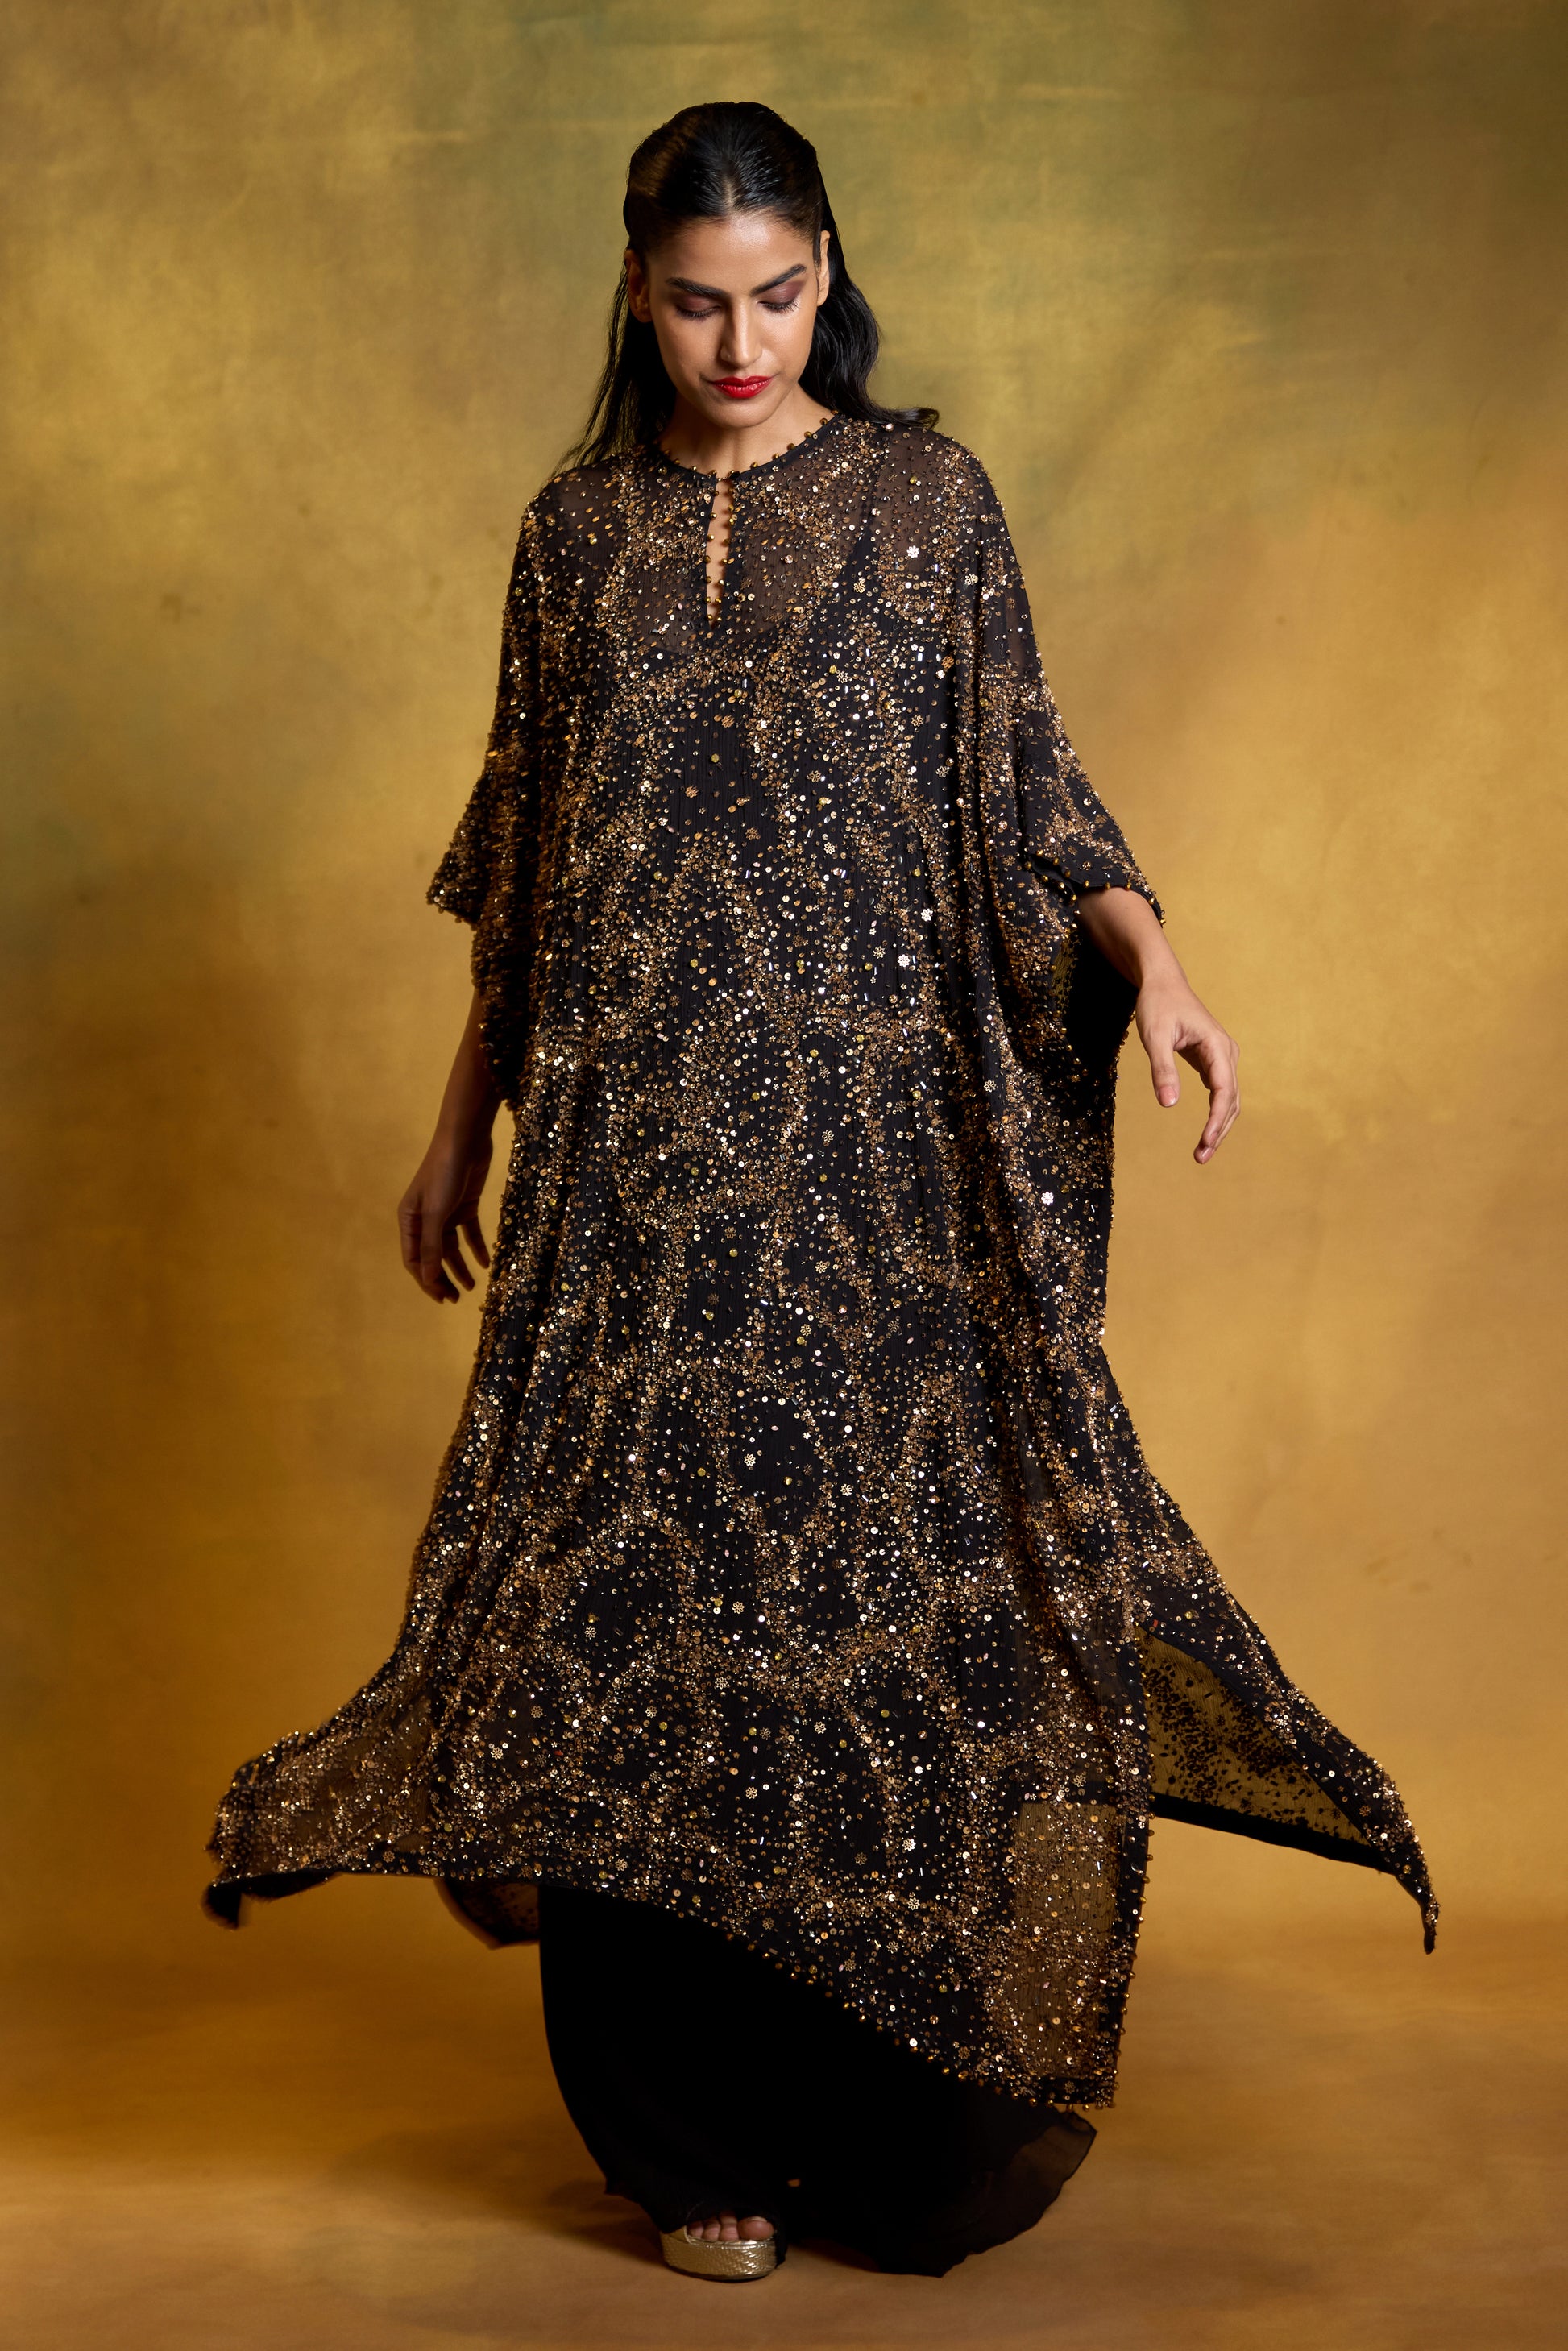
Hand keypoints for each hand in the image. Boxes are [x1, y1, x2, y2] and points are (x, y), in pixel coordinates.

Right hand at [398, 1128, 493, 1302]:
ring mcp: (446, 1211)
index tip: (442, 1298)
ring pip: (451, 1247)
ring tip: (472, 1287)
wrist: (465, 1139)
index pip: (414, 1259)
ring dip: (460, 1267)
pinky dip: (477, 1247)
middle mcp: (424, 1218)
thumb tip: (427, 1278)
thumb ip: (431, 1246)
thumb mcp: (437, 1213)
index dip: (426, 1280)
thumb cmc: (444, 1173)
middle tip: (456, 1299)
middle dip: (443, 1278)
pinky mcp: (465, 1204)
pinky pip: (470, 1233)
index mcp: (409, 1219)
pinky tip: (486, 1262)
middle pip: (432, 1256)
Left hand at [1135, 974, 1239, 1163]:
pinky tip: (1205, 1133)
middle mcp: (1227, 1053)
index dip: (1215, 1120)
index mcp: (1217, 1046)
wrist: (1162, 982)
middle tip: (1200, 1158)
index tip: (1204, 1143)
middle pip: (1231, 1100)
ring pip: (1228, 1099)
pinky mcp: (1213, 1061)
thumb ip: (1162, 1070)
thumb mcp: (1154, 1036)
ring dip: (1218, 1126)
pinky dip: (1215, 1114)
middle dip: (1218, 1131)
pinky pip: (1220, 1092)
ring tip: (1202, 1152)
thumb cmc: (1157, 1005)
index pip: (1223, 1091)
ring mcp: (1222, 1057)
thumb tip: (1169, 1105)